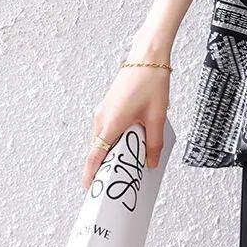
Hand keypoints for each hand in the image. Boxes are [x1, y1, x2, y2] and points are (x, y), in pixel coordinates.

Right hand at [82, 48, 170, 191]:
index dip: (90, 175)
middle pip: (98, 150)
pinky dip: (115, 137)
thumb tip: (151, 163)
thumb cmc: (152, 83)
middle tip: (118, 180)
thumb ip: (154, 142)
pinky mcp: (109, 103)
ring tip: (128, 161)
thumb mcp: (157, 116)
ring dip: (112, 150)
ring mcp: (104, 109)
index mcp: (110, 124)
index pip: (94, 157)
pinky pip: (108, 127)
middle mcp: (102, 118)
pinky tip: (132, 139)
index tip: (89, 191)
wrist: (148, 55)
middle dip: (105, 166)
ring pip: (103, 138)